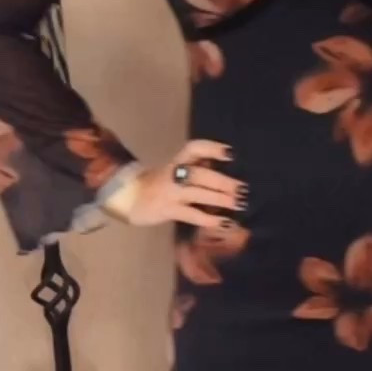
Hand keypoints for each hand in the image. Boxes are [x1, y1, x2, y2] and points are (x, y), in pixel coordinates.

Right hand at [102, 140, 244, 228]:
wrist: (129, 197)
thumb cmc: (159, 183)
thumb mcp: (176, 169)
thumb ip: (197, 166)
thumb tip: (222, 163)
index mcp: (177, 160)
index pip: (193, 148)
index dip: (211, 149)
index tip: (230, 154)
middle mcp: (173, 173)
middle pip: (199, 174)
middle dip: (222, 181)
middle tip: (242, 189)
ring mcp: (169, 192)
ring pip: (197, 193)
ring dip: (220, 198)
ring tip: (238, 204)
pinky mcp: (167, 210)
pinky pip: (191, 214)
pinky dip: (209, 219)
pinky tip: (223, 221)